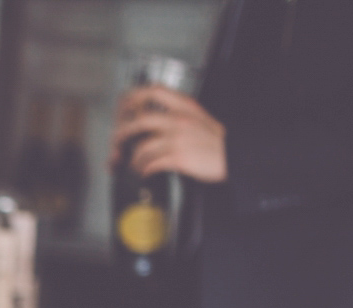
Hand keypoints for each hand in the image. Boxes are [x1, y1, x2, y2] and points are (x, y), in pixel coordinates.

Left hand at [109, 85, 226, 182]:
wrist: (236, 155)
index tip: (124, 106)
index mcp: (184, 106)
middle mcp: (178, 119)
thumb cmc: (216, 140)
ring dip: (133, 158)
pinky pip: (151, 164)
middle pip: (140, 120)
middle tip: (117, 140)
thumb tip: (151, 118)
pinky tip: (144, 172)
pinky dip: (144, 170)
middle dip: (122, 132)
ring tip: (133, 163)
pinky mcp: (179, 158)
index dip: (134, 97)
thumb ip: (176, 113)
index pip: (153, 91)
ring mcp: (177, 139)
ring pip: (142, 146)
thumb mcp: (198, 116)